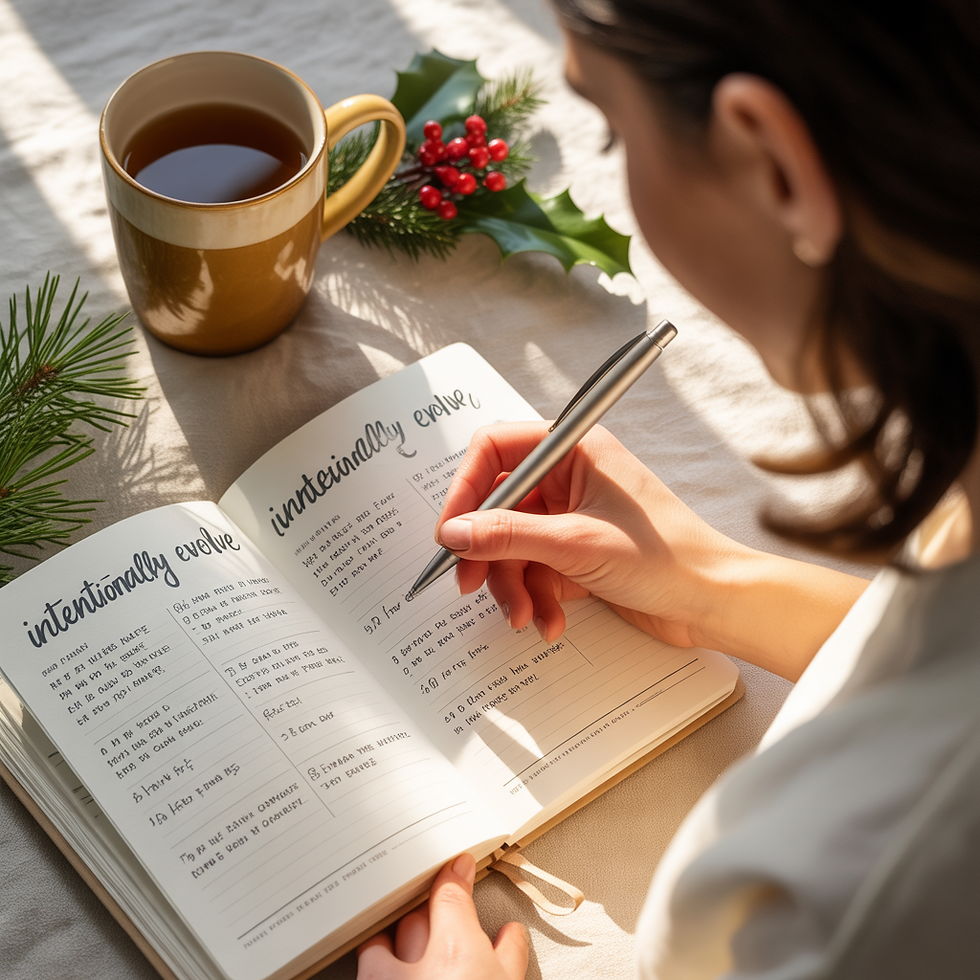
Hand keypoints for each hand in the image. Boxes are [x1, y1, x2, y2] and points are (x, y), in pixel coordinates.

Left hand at [356, 853, 527, 979]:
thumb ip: (509, 956)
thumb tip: (511, 933)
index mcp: (455, 955)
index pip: (449, 894)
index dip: (454, 875)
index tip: (459, 864)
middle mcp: (414, 967)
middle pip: (414, 913)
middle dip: (427, 904)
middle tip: (438, 898)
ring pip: (378, 940)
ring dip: (394, 932)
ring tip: (406, 928)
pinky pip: (362, 966)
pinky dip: (375, 956)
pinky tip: (382, 954)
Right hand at [435, 422, 733, 646]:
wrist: (714, 601)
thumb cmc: (667, 556)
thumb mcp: (574, 544)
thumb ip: (507, 535)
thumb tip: (454, 532)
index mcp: (573, 449)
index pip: (495, 449)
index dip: (466, 489)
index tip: (451, 531)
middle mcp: (569, 477)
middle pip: (499, 505)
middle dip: (487, 550)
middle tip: (469, 583)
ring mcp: (572, 516)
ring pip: (513, 544)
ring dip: (512, 584)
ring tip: (524, 615)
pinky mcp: (577, 552)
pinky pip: (535, 570)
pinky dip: (536, 597)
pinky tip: (549, 621)